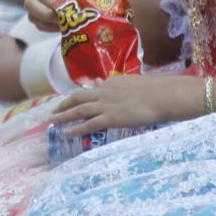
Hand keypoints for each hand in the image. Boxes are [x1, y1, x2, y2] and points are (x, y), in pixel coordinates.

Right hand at [25, 0, 85, 32]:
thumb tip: (68, 0)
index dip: (52, 4)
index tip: (64, 11)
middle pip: (30, 4)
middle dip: (45, 15)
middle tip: (61, 20)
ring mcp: (36, 2)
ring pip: (32, 16)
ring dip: (48, 23)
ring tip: (64, 23)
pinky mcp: (38, 14)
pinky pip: (38, 24)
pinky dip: (49, 27)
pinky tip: (61, 25)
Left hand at [51, 75, 191, 134]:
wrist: (162, 96)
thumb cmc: (156, 90)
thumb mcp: (136, 83)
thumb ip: (124, 86)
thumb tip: (120, 87)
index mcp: (112, 82)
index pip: (92, 90)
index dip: (80, 96)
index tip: (73, 101)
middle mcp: (104, 92)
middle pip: (78, 98)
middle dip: (65, 104)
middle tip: (54, 110)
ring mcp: (106, 105)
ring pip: (79, 110)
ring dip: (64, 116)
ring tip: (54, 121)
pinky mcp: (110, 118)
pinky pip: (89, 124)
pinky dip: (76, 128)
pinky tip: (67, 132)